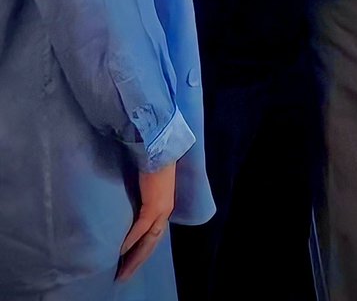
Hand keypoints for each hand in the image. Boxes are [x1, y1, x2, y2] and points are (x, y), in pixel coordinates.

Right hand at [116, 163, 175, 280]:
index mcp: (164, 207)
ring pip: (149, 240)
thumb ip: (140, 199)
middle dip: (138, 260)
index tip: (130, 263)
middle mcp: (165, 211)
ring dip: (135, 257)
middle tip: (124, 276)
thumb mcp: (146, 187)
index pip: (154, 235)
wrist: (159, 150)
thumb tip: (126, 208)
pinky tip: (121, 252)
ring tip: (122, 271)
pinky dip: (131, 241)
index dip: (143, 251)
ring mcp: (161, 209)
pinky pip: (141, 229)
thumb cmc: (151, 163)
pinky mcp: (153, 206)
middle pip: (152, 243)